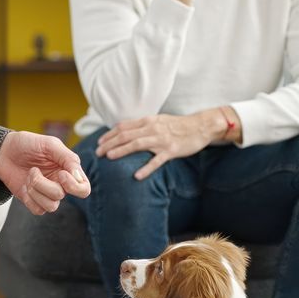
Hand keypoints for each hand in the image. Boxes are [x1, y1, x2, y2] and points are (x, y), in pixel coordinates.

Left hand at [0, 131, 91, 214]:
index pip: (83, 189)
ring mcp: (46, 193)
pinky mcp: (33, 200)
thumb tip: (78, 177)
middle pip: (61, 196)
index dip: (74, 186)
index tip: (61, 173)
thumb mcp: (49, 144)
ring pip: (51, 206)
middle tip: (34, 170)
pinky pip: (38, 210)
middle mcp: (59, 184)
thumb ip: (68, 158)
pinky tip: (25, 185)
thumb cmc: (27, 144)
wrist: (3, 150)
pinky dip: (30, 198)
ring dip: (35, 189)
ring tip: (28, 175)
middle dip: (45, 184)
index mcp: (68, 170)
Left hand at [98, 113, 218, 178]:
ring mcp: (161, 140)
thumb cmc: (178, 125)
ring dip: (121, 151)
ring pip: (137, 144)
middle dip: (110, 143)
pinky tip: (137, 176)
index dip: (109, 134)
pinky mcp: (171, 150)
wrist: (200, 126)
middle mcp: (152, 128)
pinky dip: (146, 168)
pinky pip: (157, 161)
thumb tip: (125, 131)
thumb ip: (143, 126)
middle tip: (98, 153)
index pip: (123, 127)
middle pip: (126, 135)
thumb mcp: (158, 121)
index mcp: (148, 121)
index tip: (100, 143)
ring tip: (109, 157)